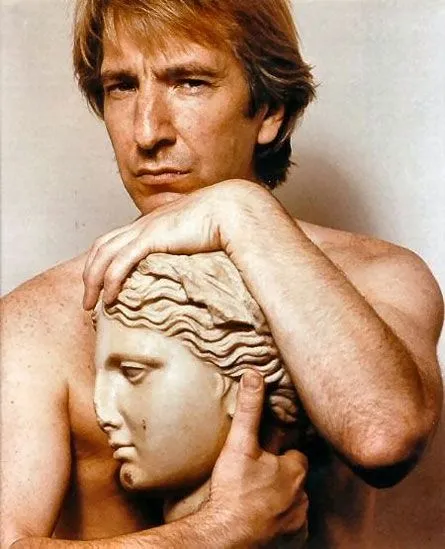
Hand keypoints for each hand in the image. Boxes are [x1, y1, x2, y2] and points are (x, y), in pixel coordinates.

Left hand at [82, 179, 274, 309]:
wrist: (232, 209)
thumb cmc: (222, 224)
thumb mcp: (197, 237)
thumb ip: (188, 249)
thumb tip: (193, 267)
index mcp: (152, 224)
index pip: (115, 241)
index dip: (103, 262)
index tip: (102, 285)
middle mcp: (143, 225)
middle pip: (101, 247)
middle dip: (90, 274)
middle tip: (88, 300)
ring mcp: (145, 230)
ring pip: (103, 255)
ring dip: (93, 281)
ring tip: (91, 305)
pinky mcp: (151, 239)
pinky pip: (120, 263)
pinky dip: (110, 281)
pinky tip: (109, 298)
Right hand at [205, 371, 308, 546]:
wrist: (226, 537)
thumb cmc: (234, 490)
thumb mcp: (240, 444)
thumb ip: (249, 409)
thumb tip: (254, 374)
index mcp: (294, 470)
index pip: (295, 454)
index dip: (281, 453)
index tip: (267, 455)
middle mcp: (303, 496)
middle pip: (296, 480)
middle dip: (282, 477)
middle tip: (259, 478)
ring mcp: (298, 521)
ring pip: (295, 503)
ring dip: (282, 500)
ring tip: (258, 499)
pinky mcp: (292, 542)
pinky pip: (293, 528)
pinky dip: (282, 524)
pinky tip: (263, 520)